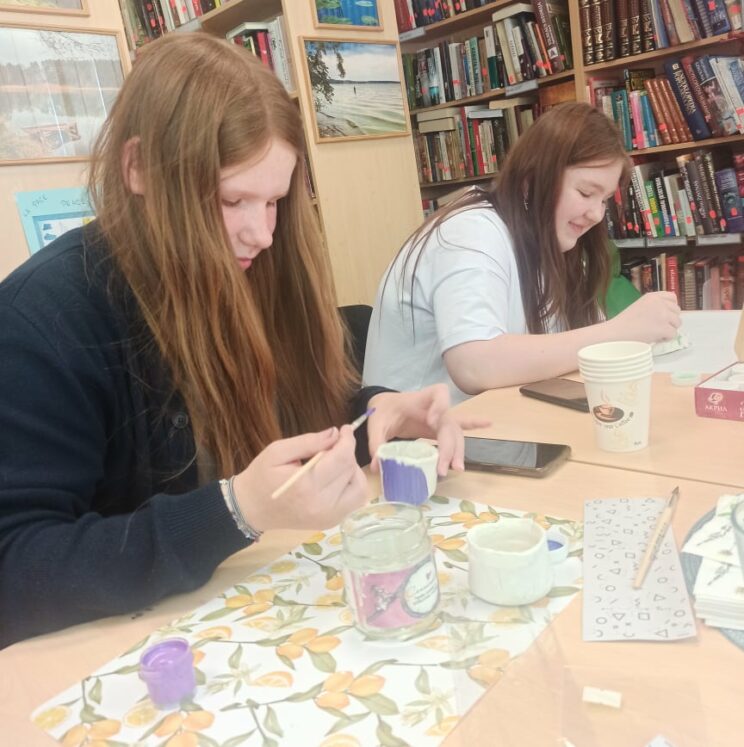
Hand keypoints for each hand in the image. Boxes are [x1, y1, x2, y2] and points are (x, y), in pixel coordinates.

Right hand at [232, 425, 367, 531]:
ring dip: (353, 471)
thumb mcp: (278, 451)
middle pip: (351, 471)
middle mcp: (321, 504)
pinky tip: (337, 478)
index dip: (348, 440)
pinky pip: (355, 500)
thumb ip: (309, 441)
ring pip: (360, 487)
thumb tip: (335, 433)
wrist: (251, 509)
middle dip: (346, 453)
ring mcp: (328, 517)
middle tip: (331, 446)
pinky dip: (352, 486)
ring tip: (335, 464)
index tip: (345, 429)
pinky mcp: (331, 523)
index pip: (342, 458)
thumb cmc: (261, 477)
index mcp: (306, 485)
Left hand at [367, 384, 489, 475]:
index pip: (438, 393)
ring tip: (456, 468)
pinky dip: (474, 425)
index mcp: (419, 399)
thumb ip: (376, 444)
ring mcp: (440, 417)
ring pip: (455, 433)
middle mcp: (435, 407)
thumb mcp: (376, 425)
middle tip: (444, 466)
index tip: (431, 422)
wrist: (385, 406)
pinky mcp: (440, 427)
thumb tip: (377, 467)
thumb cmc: (383, 411)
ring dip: (457, 450)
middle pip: (450, 423)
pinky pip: (460, 427)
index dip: (440, 406)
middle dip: (449, 445)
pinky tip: (489, 423)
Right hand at [610, 291, 680, 342]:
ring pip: (677, 323)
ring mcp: (662, 315)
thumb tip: (669, 314)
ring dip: (669, 329)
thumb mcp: (640, 307)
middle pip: (677, 311)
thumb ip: (654, 306)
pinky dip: (665, 339)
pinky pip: (673, 334)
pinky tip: (654, 338)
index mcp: (652, 296)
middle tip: (657, 327)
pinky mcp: (663, 328)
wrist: (615, 333)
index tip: (663, 315)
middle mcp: (659, 303)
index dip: (671, 307)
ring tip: (655, 333)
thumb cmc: (624, 323)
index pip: (672, 297)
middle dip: (670, 320)